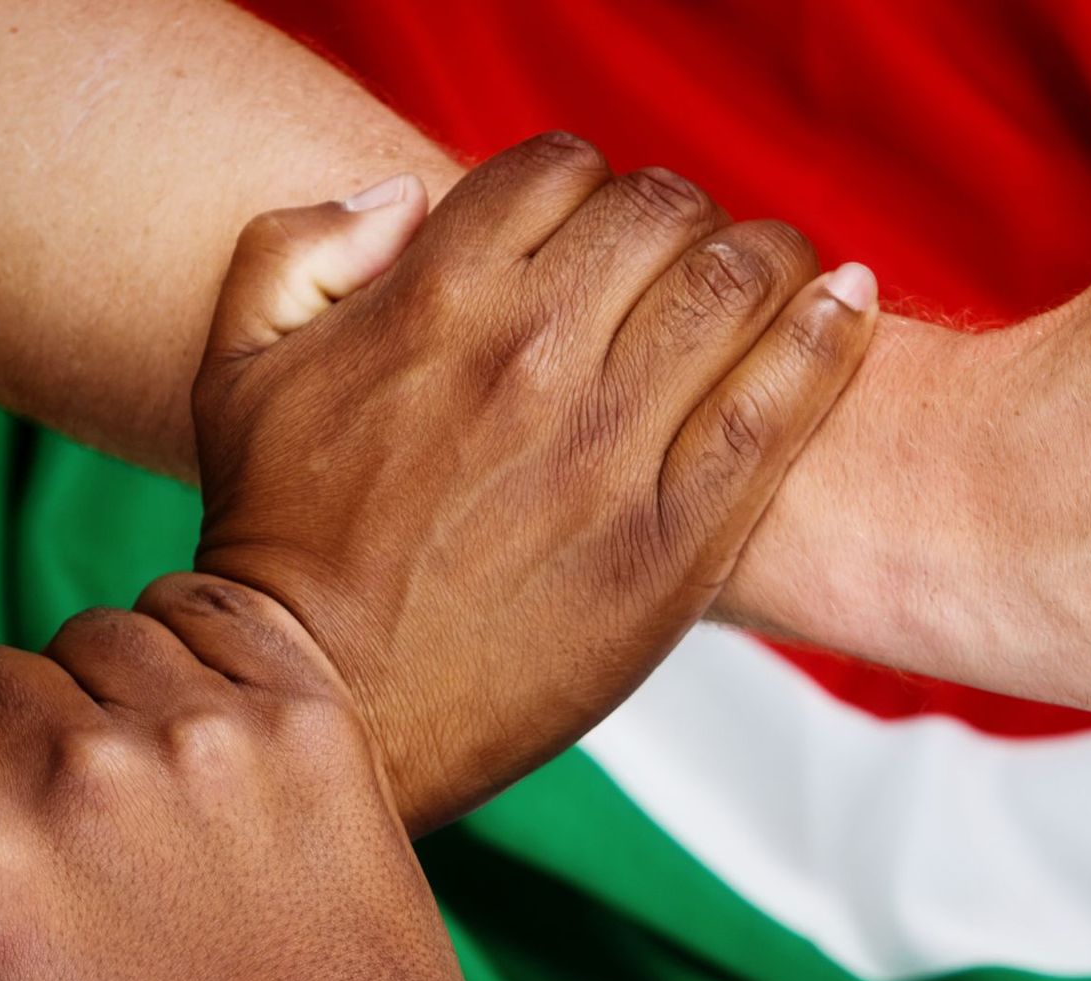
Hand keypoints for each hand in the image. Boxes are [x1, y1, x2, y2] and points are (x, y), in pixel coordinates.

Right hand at [0, 580, 468, 980]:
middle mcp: (81, 782)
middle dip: (15, 739)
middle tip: (70, 811)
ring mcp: (205, 740)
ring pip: (100, 639)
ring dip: (107, 691)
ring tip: (142, 770)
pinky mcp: (312, 720)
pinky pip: (211, 613)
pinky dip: (193, 644)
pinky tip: (205, 716)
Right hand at [193, 136, 876, 833]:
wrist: (324, 700)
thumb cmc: (281, 544)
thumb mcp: (241, 370)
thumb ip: (302, 251)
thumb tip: (402, 194)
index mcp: (437, 297)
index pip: (562, 169)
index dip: (597, 191)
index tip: (612, 239)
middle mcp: (530, 353)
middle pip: (663, 215)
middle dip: (688, 223)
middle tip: (700, 268)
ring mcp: (608, 449)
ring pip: (735, 287)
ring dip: (770, 262)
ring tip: (785, 281)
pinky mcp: (672, 542)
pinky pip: (777, 409)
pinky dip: (826, 336)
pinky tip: (849, 305)